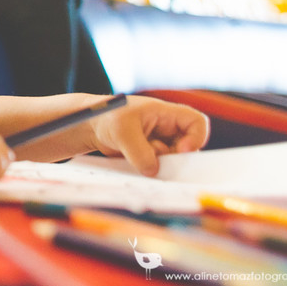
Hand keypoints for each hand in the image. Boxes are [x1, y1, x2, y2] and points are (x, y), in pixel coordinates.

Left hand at [88, 96, 209, 175]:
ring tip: (136, 157)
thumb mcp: (122, 132)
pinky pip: (159, 168)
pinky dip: (150, 170)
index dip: (197, 137)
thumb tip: (153, 171)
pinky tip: (133, 163)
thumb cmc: (106, 117)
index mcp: (165, 114)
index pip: (196, 122)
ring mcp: (160, 143)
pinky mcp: (150, 157)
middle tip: (160, 165)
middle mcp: (167, 129)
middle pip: (188, 147)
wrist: (89, 128)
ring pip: (173, 161)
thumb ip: (140, 153)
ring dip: (160, 165)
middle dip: (176, 159)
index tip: (181, 151)